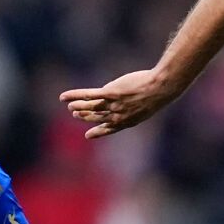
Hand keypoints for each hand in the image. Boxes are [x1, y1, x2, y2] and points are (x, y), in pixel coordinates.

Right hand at [59, 69, 177, 138]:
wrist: (160, 88)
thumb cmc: (158, 94)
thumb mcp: (147, 105)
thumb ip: (135, 106)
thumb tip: (130, 101)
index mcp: (128, 121)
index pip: (109, 129)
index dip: (98, 132)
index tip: (88, 135)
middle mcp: (118, 116)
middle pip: (97, 117)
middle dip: (85, 117)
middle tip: (76, 115)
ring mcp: (113, 105)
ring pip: (90, 108)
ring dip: (78, 107)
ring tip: (70, 107)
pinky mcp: (109, 93)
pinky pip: (87, 95)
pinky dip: (74, 96)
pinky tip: (64, 97)